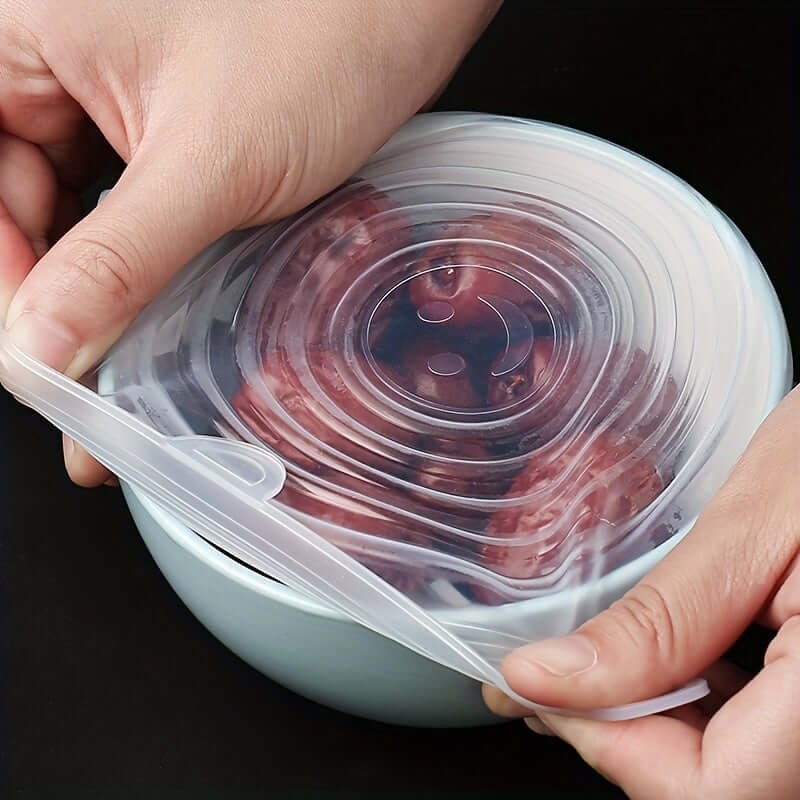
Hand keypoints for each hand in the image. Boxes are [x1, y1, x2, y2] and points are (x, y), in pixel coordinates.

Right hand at [0, 0, 499, 484]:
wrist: (404, 18)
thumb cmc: (321, 44)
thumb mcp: (207, 167)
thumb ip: (117, 261)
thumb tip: (40, 347)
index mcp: (30, 30)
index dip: (7, 272)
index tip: (39, 349)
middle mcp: (60, 53)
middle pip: (15, 194)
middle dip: (54, 278)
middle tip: (87, 354)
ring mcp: (109, 87)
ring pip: (69, 203)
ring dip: (97, 270)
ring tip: (126, 328)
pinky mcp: (158, 119)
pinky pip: (119, 195)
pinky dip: (133, 247)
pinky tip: (155, 286)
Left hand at [484, 384, 799, 798]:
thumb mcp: (758, 521)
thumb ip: (663, 618)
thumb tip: (548, 678)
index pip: (709, 790)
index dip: (604, 742)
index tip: (537, 684)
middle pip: (715, 786)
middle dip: (615, 731)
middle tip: (546, 674)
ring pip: (735, 768)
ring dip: (652, 721)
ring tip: (595, 661)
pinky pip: (762, 733)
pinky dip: (701, 705)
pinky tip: (670, 659)